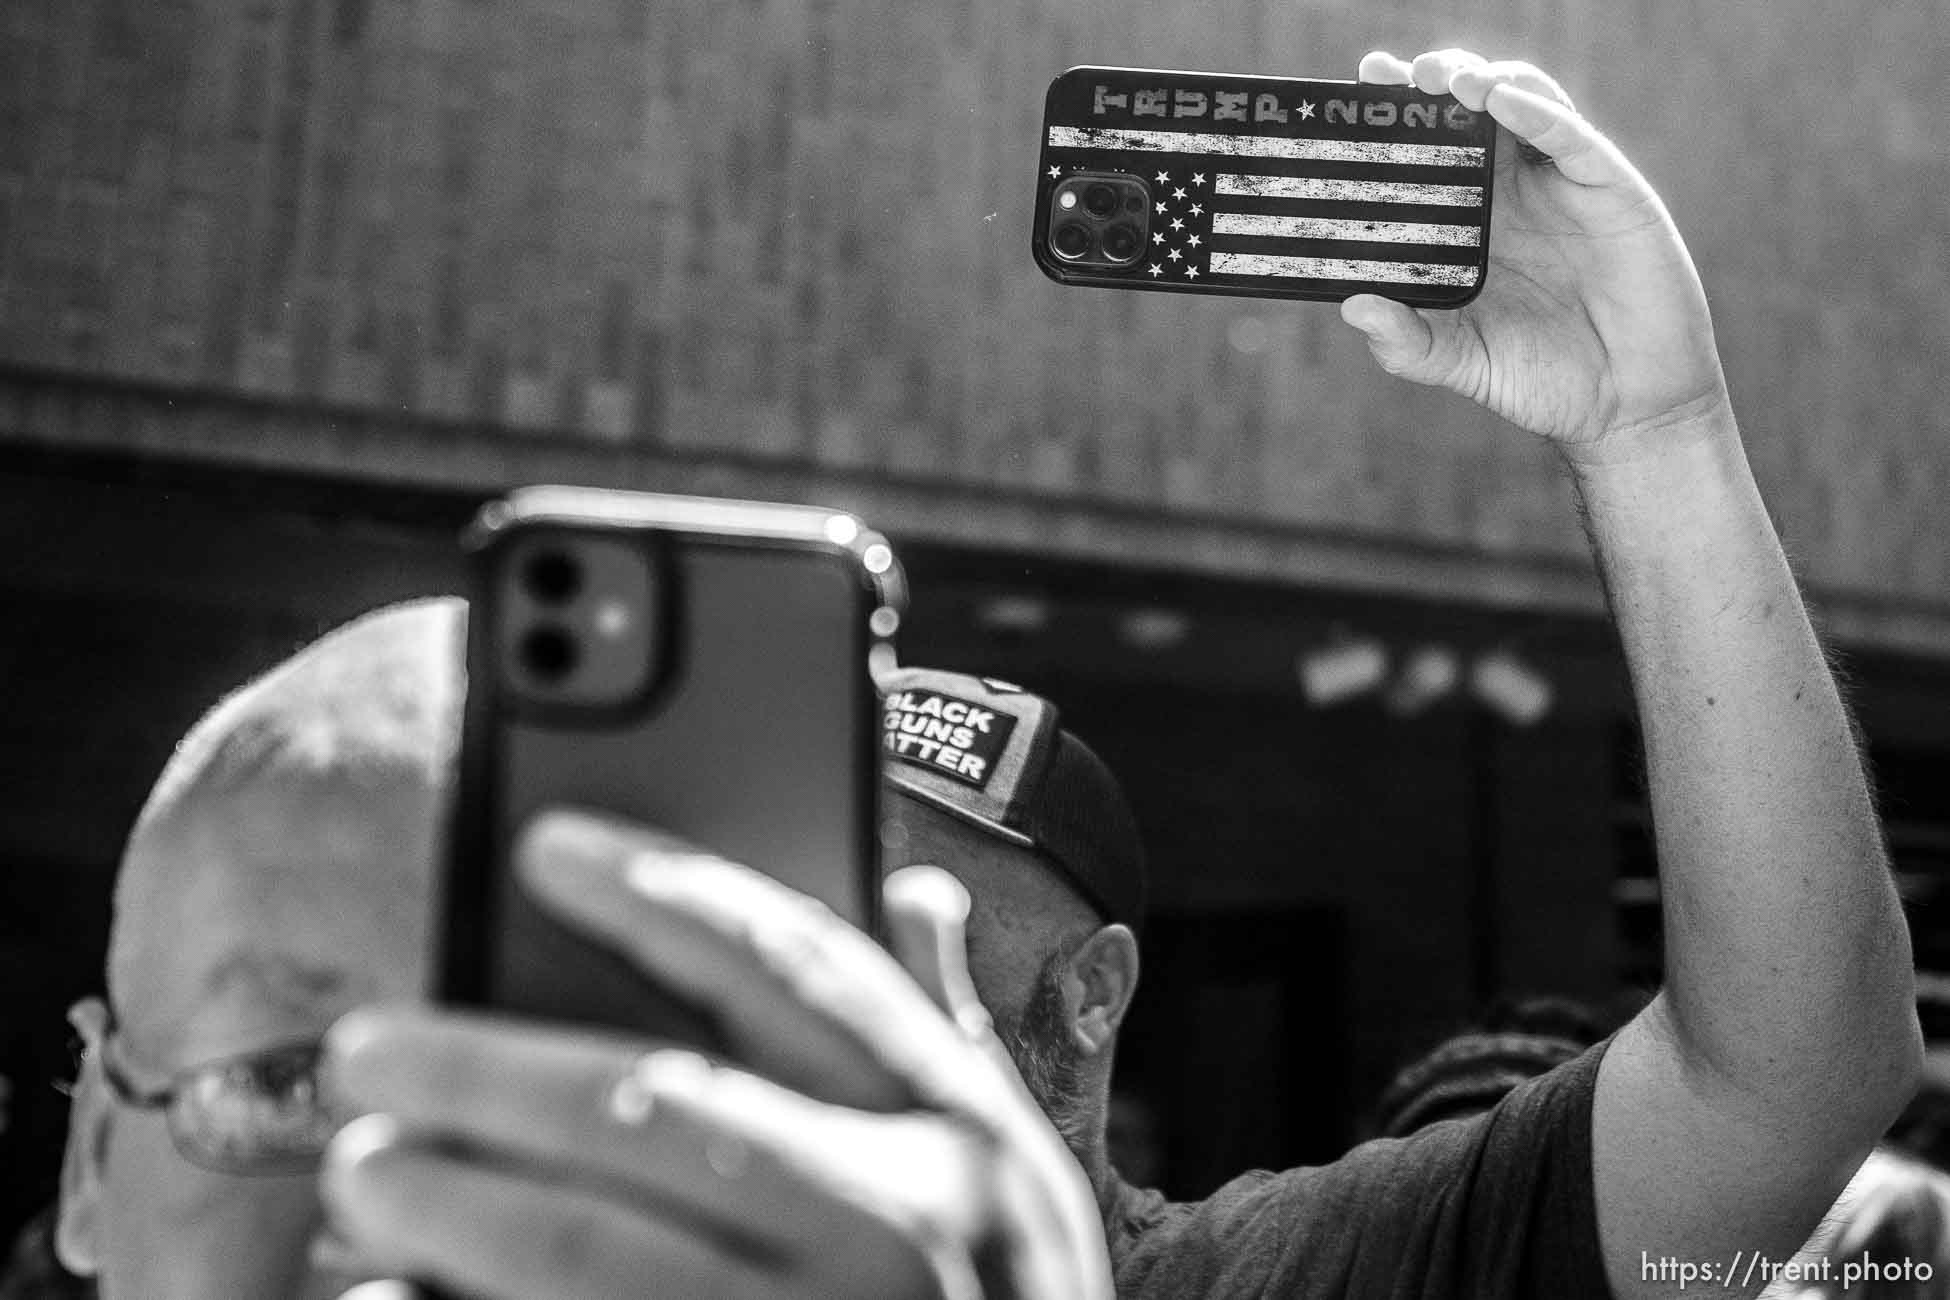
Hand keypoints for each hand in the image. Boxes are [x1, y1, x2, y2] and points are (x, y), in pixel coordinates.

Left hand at [320, 810, 1112, 1299]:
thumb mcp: (1011, 1163)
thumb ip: (944, 1029)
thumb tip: (919, 889)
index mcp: (951, 1130)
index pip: (790, 968)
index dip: (660, 892)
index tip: (542, 846)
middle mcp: (892, 1227)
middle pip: (649, 1104)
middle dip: (484, 1070)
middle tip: (374, 1046)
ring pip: (583, 1251)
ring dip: (446, 1203)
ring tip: (365, 1167)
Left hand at [1343, 49, 1730, 458]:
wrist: (1625, 404)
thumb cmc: (1541, 379)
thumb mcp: (1460, 361)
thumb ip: (1406, 343)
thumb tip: (1352, 307)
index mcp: (1470, 223)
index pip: (1428, 152)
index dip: (1395, 119)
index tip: (1355, 94)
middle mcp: (1512, 192)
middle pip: (1468, 112)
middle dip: (1430, 83)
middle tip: (1390, 74)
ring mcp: (1560, 184)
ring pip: (1521, 103)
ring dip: (1481, 80)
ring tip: (1443, 80)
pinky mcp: (1609, 188)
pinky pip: (1572, 137)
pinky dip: (1537, 111)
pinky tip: (1502, 100)